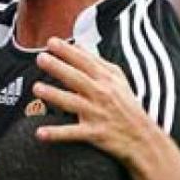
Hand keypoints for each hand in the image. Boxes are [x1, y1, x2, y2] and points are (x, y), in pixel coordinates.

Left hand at [33, 37, 162, 168]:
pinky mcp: (94, 133)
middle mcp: (101, 94)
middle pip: (77, 79)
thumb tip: (77, 45)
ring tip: (37, 88)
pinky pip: (72, 133)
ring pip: (73, 103)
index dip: (68, 51)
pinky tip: (40, 133)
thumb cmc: (127, 106)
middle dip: (58, 67)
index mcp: (106, 80)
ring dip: (55, 96)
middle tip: (40, 58)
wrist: (143, 137)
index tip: (52, 42)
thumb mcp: (118, 80)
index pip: (85, 62)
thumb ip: (97, 62)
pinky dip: (56, 134)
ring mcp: (97, 114)